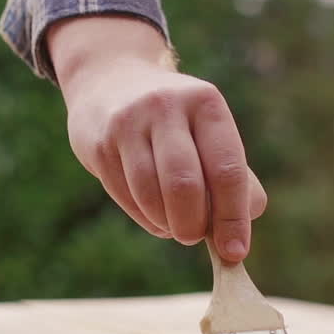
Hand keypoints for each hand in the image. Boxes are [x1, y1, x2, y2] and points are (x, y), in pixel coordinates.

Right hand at [47, 15, 266, 261]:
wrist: (111, 82)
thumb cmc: (176, 124)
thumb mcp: (210, 134)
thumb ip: (235, 181)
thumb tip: (234, 239)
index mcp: (206, 103)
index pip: (227, 169)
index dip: (233, 217)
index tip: (235, 252)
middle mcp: (166, 106)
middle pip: (185, 184)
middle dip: (193, 225)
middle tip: (194, 237)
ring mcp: (128, 123)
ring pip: (151, 194)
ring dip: (166, 224)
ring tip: (174, 225)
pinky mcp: (99, 142)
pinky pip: (125, 196)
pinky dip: (145, 217)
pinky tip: (153, 213)